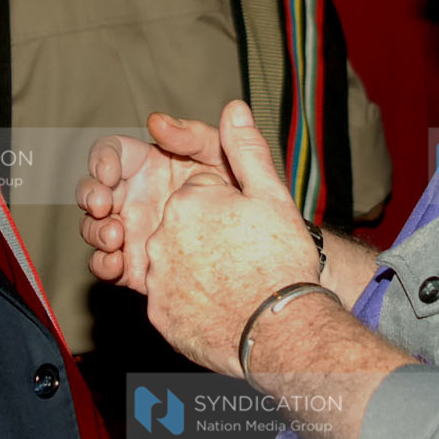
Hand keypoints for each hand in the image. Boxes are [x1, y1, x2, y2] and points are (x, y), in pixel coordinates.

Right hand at [77, 112, 233, 293]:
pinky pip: (105, 266)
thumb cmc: (237, 193)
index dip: (102, 159)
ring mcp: (131, 231)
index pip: (112, 153)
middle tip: (102, 205)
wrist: (251, 246)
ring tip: (115, 237)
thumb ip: (193, 134)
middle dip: (89, 195)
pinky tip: (117, 264)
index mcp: (148, 165)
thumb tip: (157, 119)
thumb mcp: (220, 157)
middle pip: (91, 189)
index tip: (109, 172)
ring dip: (94, 230)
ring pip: (93, 227)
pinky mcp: (134, 264)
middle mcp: (133, 196)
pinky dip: (103, 265)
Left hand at [144, 100, 319, 375]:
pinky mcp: (159, 314)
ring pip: (175, 264)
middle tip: (243, 257)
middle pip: (183, 229)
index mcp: (186, 202)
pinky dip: (192, 302)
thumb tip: (234, 109)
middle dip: (208, 238)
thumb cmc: (280, 260)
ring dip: (198, 270)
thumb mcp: (271, 195)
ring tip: (235, 283)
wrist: (281, 329)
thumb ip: (246, 150)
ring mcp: (157, 277)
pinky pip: (172, 300)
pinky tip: (220, 307)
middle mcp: (160, 237)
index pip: (200, 197)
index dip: (229, 211)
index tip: (248, 229)